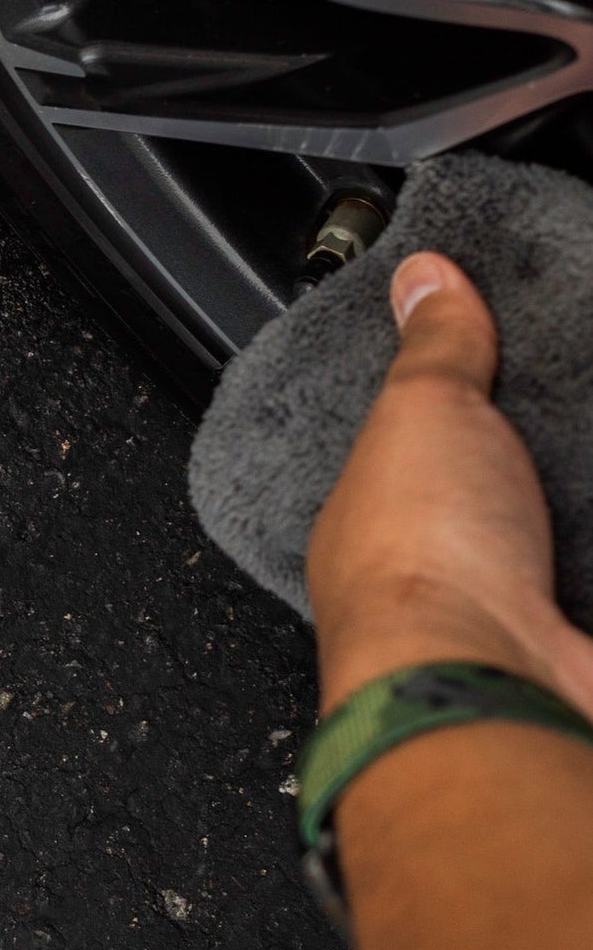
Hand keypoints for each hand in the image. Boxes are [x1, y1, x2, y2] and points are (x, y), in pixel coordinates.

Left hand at [307, 251, 592, 715]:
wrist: (483, 674)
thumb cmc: (420, 557)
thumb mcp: (420, 412)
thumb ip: (432, 349)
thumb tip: (422, 276)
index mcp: (377, 521)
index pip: (419, 455)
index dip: (467, 416)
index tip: (518, 374)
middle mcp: (441, 576)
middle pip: (506, 503)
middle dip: (543, 465)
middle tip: (583, 404)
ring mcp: (513, 619)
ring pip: (560, 544)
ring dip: (584, 508)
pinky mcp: (573, 644)